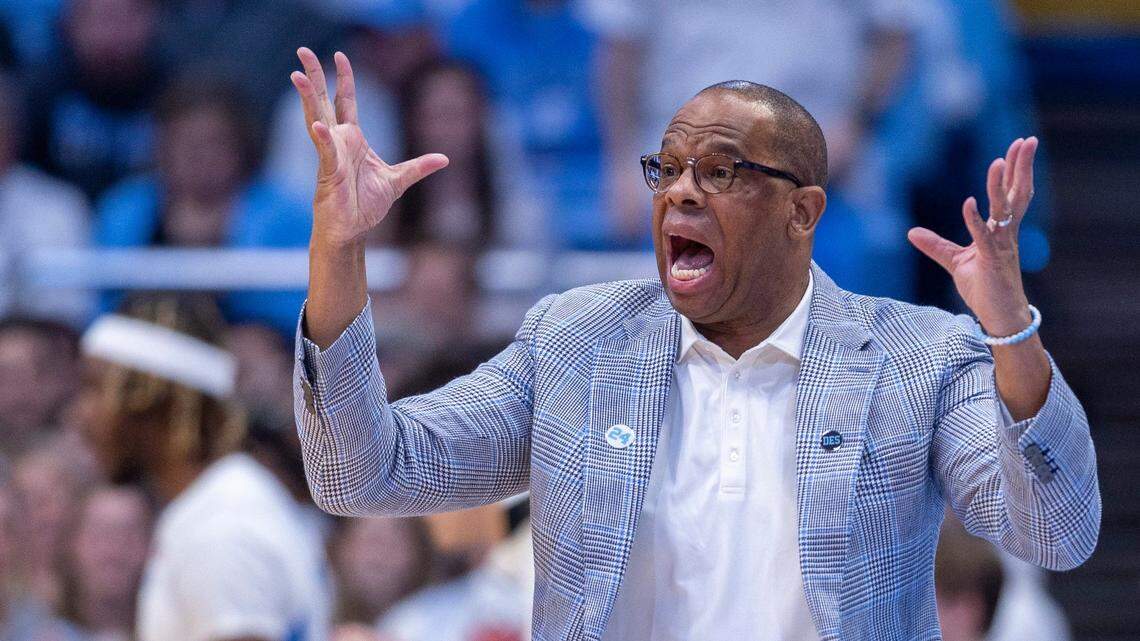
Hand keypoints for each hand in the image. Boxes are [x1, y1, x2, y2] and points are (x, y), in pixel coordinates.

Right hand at [291, 48, 447, 248]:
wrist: (353, 230)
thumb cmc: (367, 205)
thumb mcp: (398, 181)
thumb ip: (419, 167)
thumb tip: (444, 158)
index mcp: (353, 140)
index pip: (345, 101)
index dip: (343, 79)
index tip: (340, 56)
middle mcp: (338, 141)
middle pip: (323, 102)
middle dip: (314, 77)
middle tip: (303, 51)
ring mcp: (332, 155)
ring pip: (316, 119)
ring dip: (307, 98)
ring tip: (296, 75)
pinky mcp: (330, 172)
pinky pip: (326, 152)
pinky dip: (323, 139)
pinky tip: (318, 126)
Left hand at [907, 137, 1038, 335]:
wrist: (997, 316)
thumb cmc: (983, 288)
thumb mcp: (955, 262)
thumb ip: (936, 245)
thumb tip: (911, 232)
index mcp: (1001, 231)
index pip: (1012, 194)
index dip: (1014, 170)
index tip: (1019, 145)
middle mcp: (1006, 234)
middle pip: (1017, 194)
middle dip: (1021, 167)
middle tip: (1027, 140)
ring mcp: (1001, 247)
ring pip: (1003, 211)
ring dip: (998, 187)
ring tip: (997, 162)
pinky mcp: (992, 262)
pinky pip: (984, 238)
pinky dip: (975, 220)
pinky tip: (968, 203)